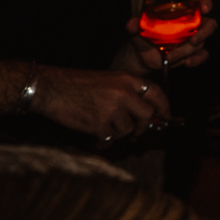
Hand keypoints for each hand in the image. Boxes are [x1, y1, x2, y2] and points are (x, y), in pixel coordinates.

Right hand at [33, 65, 170, 141]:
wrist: (53, 88)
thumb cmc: (78, 84)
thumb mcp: (108, 80)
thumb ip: (127, 92)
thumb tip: (144, 112)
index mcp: (127, 79)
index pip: (156, 93)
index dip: (164, 106)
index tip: (166, 116)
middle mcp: (124, 93)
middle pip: (147, 115)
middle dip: (144, 126)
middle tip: (137, 132)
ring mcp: (112, 109)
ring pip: (127, 129)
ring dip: (119, 132)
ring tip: (106, 128)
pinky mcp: (99, 123)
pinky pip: (110, 138)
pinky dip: (104, 140)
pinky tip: (96, 135)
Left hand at [126, 7, 217, 71]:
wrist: (142, 55)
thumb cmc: (144, 35)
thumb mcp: (138, 29)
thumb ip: (135, 25)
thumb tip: (131, 23)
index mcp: (183, 11)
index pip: (201, 3)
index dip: (206, 4)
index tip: (204, 8)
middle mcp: (193, 23)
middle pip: (210, 24)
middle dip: (204, 32)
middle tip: (193, 40)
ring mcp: (195, 39)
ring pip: (202, 43)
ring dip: (187, 51)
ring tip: (171, 57)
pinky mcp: (193, 53)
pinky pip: (202, 55)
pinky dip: (197, 60)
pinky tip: (186, 63)